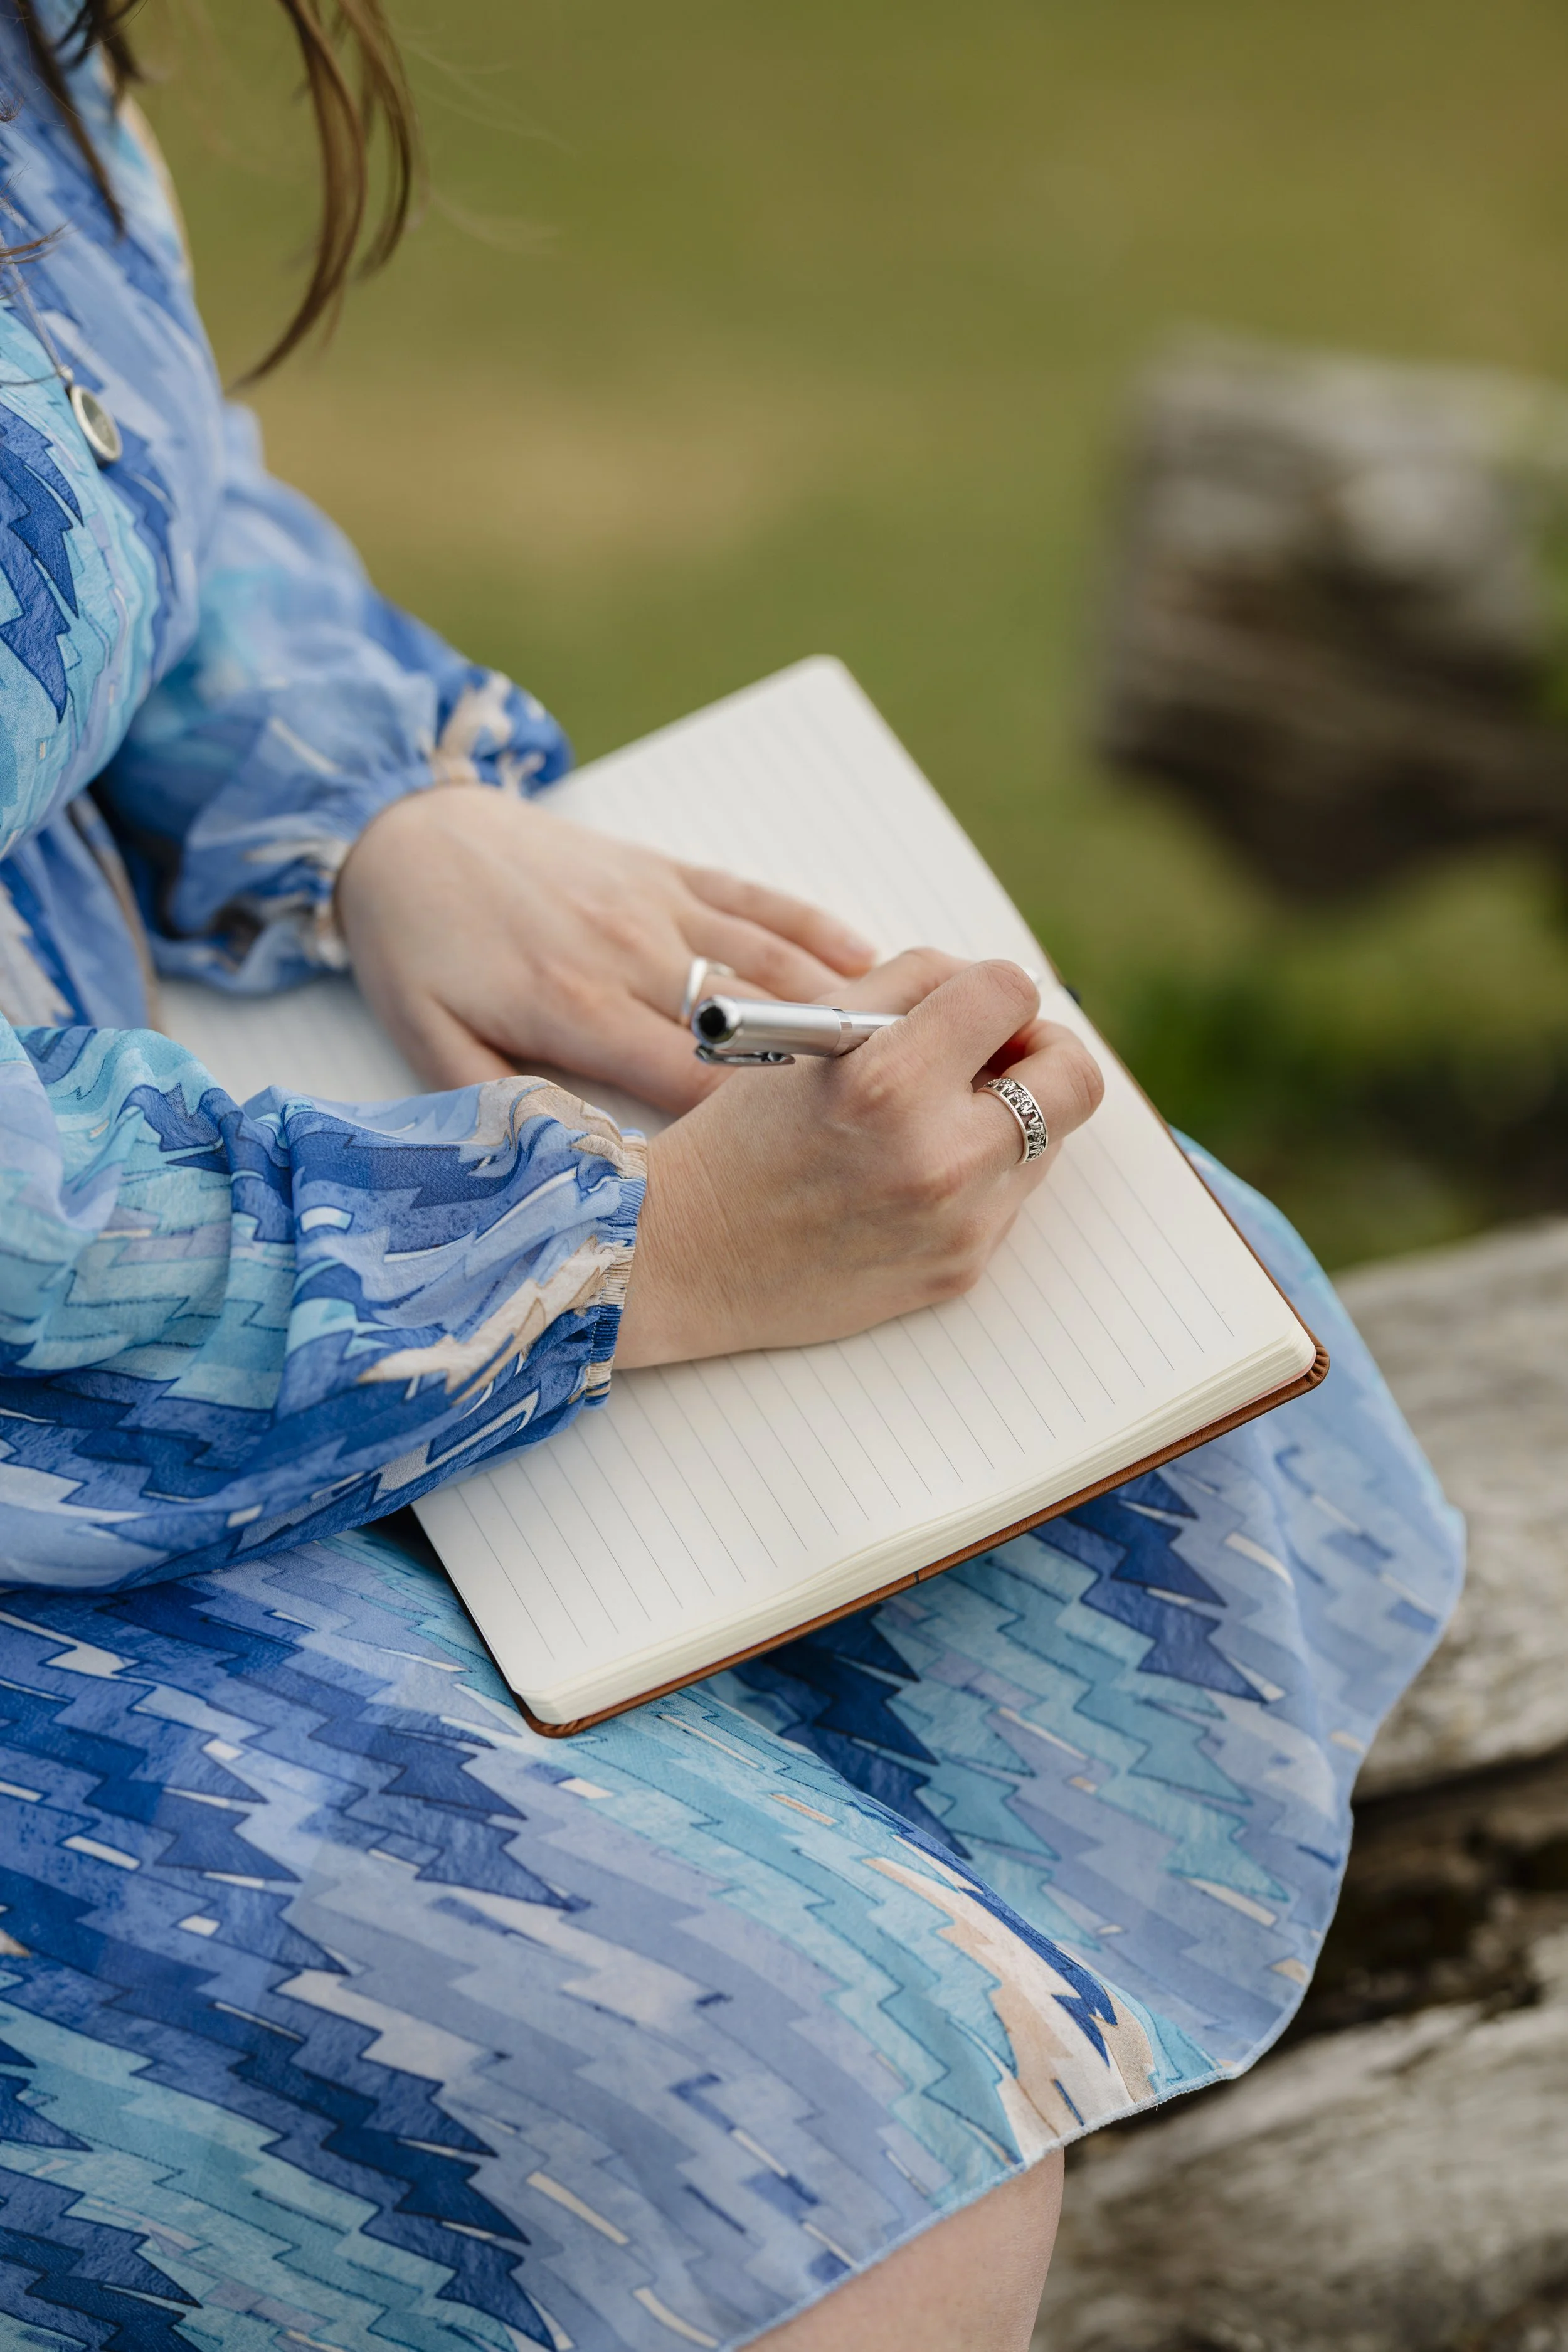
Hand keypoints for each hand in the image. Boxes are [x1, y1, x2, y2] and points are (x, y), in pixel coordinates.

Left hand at [335, 784, 875, 1111]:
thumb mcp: (429, 1043)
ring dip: (854, 1005)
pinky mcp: (670, 870)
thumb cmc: (417, 947)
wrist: (402, 828)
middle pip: (763, 1023)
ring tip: (925, 1050)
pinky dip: (823, 934)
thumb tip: (571, 1170)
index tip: (826, 1164)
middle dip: (842, 1071)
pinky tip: (877, 966)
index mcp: (576, 1007)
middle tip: (912, 1115)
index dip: (766, 1130)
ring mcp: (661, 905)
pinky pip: (763, 901)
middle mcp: (634, 953)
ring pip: (777, 961)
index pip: (698, 1083)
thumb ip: (497, 1110)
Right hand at [614, 951, 1104, 1365]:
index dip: (995, 989)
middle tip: (999, 1054)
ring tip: (932, 1120)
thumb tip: (996, 988)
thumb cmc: (737, 1138)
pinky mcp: (959, 1272)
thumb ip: (911, 986)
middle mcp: (938, 1159)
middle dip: (1043, 1051)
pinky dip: (977, 1176)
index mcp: (889, 1080)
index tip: (975, 1007)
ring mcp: (957, 1226)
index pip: (1010, 993)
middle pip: (1073, 1078)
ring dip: (1007, 1117)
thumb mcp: (809, 1031)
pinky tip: (908, 1177)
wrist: (682, 1259)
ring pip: (1047, 1142)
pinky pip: (1008, 1201)